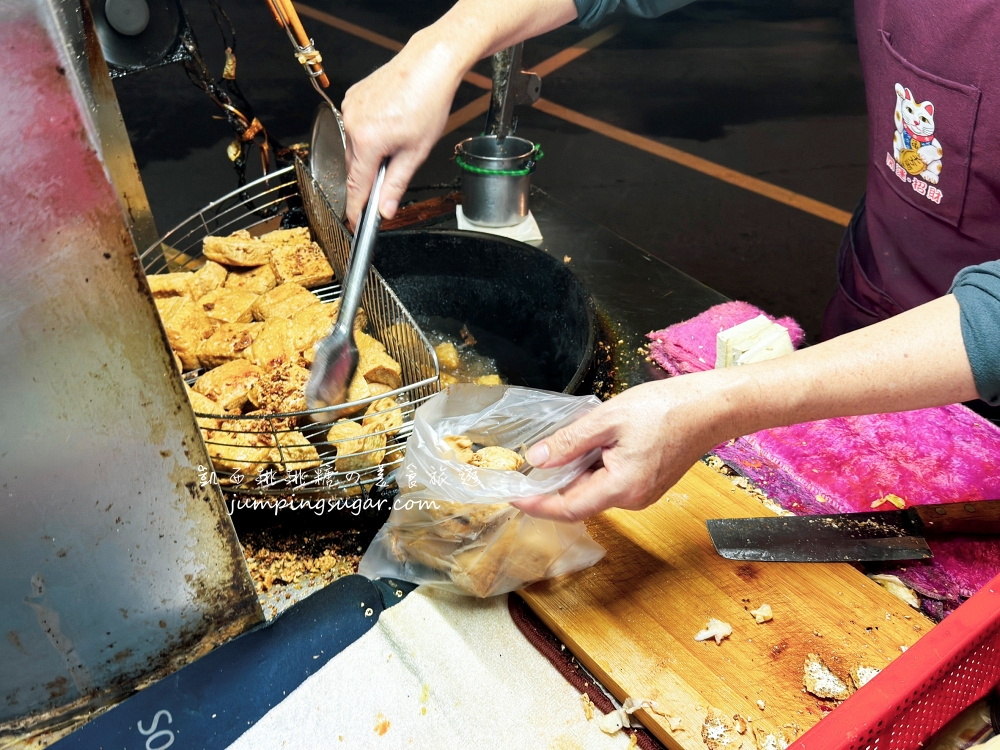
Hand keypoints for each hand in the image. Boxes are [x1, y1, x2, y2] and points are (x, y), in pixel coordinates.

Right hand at [341, 32, 465, 226]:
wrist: (429, 64)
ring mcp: (349, 108)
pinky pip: (354, 127)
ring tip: (396, 141)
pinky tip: (388, 126)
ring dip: (369, 154)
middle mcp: (352, 123)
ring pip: (354, 147)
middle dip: (370, 177)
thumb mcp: (417, 152)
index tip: (355, 222)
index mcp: (367, 140)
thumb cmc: (427, 101)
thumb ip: (397, 184)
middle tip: (391, 175)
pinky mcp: (352, 98)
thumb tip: (385, 209)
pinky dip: (368, 135)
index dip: (355, 208)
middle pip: (354, 167)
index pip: (356, 185)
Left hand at [512, 293, 978, 522]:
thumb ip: (570, 442)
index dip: (536, 503)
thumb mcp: (608, 418)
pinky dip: (592, 467)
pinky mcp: (649, 481)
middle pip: (579, 500)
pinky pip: (611, 481)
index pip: (567, 507)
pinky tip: (587, 444)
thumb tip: (537, 461)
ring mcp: (643, 492)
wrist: (715, 405)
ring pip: (595, 489)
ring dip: (573, 473)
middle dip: (551, 485)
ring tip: (557, 447)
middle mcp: (632, 498)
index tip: (511, 494)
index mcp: (621, 487)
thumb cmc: (667, 408)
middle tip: (526, 463)